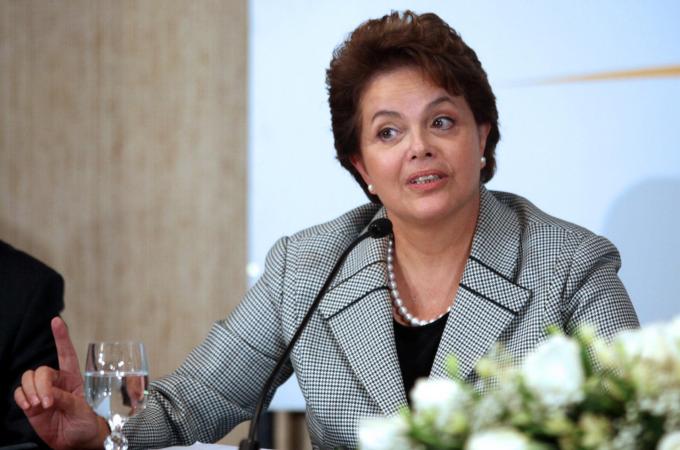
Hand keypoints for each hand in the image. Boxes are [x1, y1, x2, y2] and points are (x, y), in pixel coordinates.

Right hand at [14, 317, 108, 449]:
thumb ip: (67, 400)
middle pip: (41, 370)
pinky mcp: (32, 404)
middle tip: (47, 403)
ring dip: (30, 391)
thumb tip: (50, 395)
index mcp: (73, 378)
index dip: (61, 337)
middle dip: (41, 385)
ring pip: (28, 379)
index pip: (66, 353)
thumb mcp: (82, 411)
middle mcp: (57, 382)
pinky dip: (21, 398)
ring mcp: (43, 392)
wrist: (77, 442)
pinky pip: (19, 393)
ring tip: (39, 406)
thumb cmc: (86, 423)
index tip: (56, 321)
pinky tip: (29, 406)